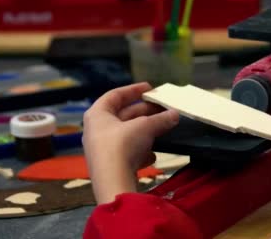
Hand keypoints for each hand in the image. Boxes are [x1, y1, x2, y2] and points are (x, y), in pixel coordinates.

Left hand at [82, 82, 178, 203]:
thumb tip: (174, 115)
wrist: (113, 182)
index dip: (133, 90)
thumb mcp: (145, 127)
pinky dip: (141, 151)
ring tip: (163, 129)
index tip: (150, 89)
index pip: (115, 95)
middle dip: (145, 112)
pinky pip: (127, 153)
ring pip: (127, 135)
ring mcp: (102, 149)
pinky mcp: (110, 166)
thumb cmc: (123, 145)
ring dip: (145, 132)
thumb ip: (161, 119)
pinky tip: (152, 156)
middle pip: (123, 116)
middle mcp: (96, 130)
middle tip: (163, 109)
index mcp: (97, 115)